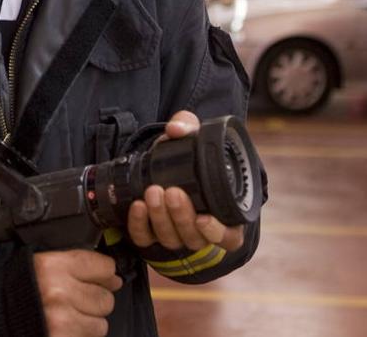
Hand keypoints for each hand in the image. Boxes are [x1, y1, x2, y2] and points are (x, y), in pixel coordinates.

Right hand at [33, 249, 121, 336]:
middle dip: (97, 300)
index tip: (106, 277)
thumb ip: (73, 264)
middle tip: (79, 300)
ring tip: (70, 316)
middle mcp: (59, 291)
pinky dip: (81, 333)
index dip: (107, 273)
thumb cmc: (19, 289)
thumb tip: (113, 276)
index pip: (102, 266)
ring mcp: (62, 319)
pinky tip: (66, 327)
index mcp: (53, 266)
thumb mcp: (41, 265)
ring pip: (101, 322)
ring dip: (89, 320)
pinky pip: (91, 336)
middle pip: (105, 297)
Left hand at [125, 110, 245, 253]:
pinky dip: (139, 224)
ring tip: (153, 192)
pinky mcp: (152, 234)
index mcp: (223, 214)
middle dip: (181, 216)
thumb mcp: (194, 138)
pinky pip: (145, 238)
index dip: (217, 232)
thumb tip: (175, 129)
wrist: (166, 165)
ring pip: (170, 239)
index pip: (229, 237)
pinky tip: (137, 206)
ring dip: (160, 218)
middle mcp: (200, 230)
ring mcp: (176, 234)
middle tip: (172, 192)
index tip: (203, 218)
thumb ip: (188, 127)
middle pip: (194, 237)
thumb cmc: (190, 157)